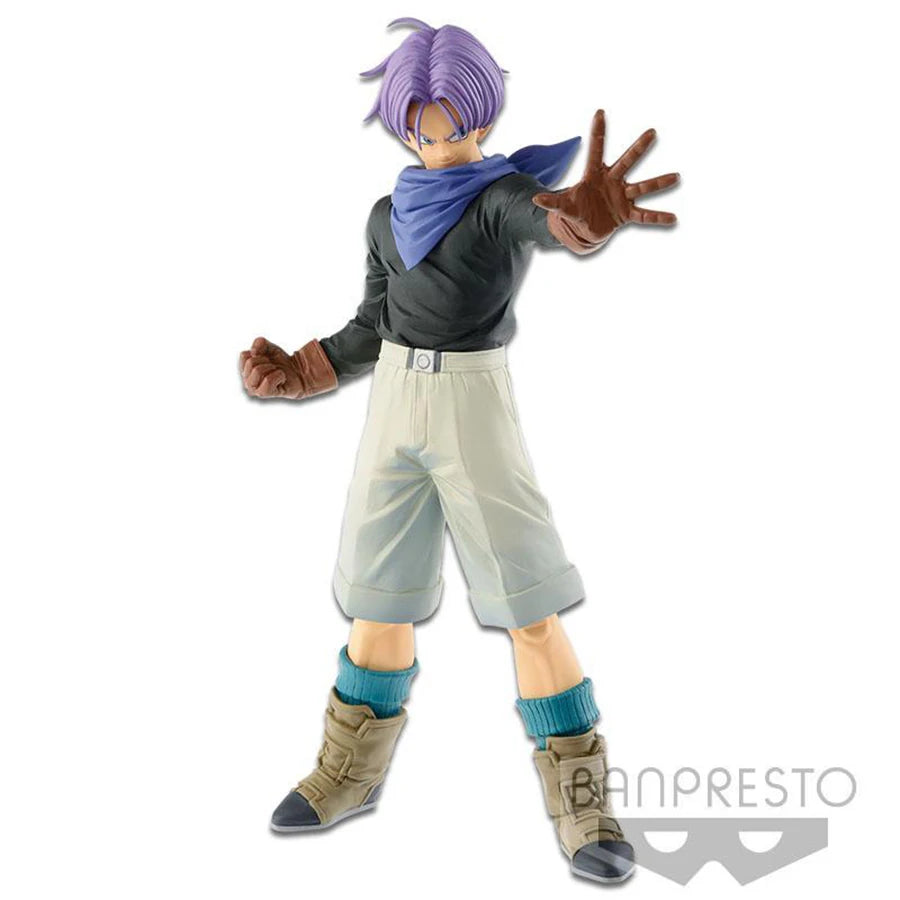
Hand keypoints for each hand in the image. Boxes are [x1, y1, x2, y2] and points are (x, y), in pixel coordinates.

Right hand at [239, 336, 337, 399]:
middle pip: (250, 363)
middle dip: (266, 361)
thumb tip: (254, 352)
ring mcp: (254, 389)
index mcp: (245, 370)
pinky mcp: (265, 394)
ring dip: (272, 368)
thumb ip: (259, 342)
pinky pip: (268, 380)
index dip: (259, 353)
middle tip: (274, 366)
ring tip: (277, 372)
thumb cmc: (281, 361)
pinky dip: (279, 376)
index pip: (244, 356)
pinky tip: (282, 378)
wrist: (297, 372)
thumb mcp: (269, 347)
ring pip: (258, 371)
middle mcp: (247, 381)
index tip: (267, 358)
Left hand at [533, 110, 678, 244]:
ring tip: (676, 177)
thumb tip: (535, 200)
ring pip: (643, 186)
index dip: (597, 133)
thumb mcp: (564, 207)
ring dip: (659, 182)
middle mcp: (613, 181)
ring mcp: (622, 196)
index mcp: (595, 175)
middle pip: (627, 161)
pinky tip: (673, 218)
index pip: (596, 150)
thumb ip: (552, 202)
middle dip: (638, 148)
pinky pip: (645, 215)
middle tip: (651, 132)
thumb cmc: (576, 209)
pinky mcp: (627, 213)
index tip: (600, 112)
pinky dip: (657, 217)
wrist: (586, 226)